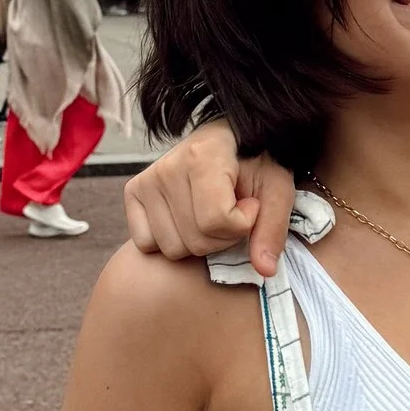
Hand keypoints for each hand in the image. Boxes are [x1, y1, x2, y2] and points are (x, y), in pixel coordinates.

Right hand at [125, 122, 294, 270]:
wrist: (229, 142)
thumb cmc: (254, 164)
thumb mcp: (277, 188)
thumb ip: (273, 226)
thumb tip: (265, 269)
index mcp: (204, 155)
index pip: (217, 220)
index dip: (242, 223)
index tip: (250, 204)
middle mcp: (168, 166)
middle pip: (195, 241)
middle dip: (222, 238)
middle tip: (230, 212)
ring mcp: (146, 180)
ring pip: (172, 249)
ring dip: (197, 242)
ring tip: (209, 213)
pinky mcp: (132, 193)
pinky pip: (146, 244)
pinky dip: (169, 240)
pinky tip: (185, 219)